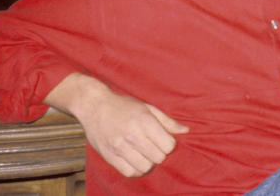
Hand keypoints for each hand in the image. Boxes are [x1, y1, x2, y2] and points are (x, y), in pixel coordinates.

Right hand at [45, 73, 188, 176]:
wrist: (94, 106)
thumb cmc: (124, 106)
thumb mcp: (148, 108)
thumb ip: (167, 121)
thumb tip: (185, 131)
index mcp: (144, 121)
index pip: (168, 145)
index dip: (170, 144)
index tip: (164, 139)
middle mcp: (132, 135)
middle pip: (159, 158)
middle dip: (161, 154)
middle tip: (155, 147)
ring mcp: (119, 147)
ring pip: (145, 168)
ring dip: (149, 163)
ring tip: (146, 154)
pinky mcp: (109, 156)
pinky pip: (129, 172)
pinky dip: (136, 170)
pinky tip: (136, 160)